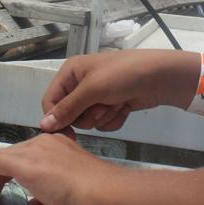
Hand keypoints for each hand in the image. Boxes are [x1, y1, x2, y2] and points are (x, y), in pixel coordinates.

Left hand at [0, 130, 113, 204]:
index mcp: (59, 148)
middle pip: (10, 160)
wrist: (102, 193)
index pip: (26, 159)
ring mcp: (34, 150)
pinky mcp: (23, 161)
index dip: (9, 177)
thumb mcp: (66, 197)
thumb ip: (45, 199)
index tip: (3, 191)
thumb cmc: (95, 197)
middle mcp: (45, 143)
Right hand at [39, 49, 200, 133]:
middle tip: (102, 105)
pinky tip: (125, 107)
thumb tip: (43, 126)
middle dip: (87, 115)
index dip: (56, 117)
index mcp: (71, 72)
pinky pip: (104, 123)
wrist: (159, 77)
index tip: (65, 132)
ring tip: (117, 102)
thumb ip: (67, 108)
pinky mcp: (113, 106)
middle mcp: (82, 84)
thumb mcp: (92, 89)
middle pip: (70, 114)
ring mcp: (99, 96)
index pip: (51, 101)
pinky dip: (115, 118)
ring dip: (103, 116)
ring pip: (89, 121)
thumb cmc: (123, 75)